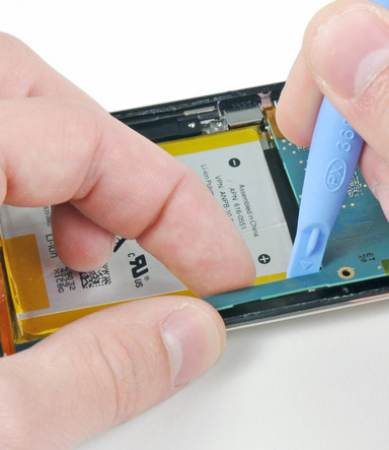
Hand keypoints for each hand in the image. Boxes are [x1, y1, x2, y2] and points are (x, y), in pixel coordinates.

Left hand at [0, 33, 253, 448]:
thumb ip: (89, 382)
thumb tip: (187, 340)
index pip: (79, 143)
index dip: (172, 205)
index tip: (220, 265)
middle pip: (32, 95)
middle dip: (119, 169)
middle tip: (159, 244)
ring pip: (7, 123)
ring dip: (70, 188)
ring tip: (96, 267)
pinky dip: (19, 208)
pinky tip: (27, 277)